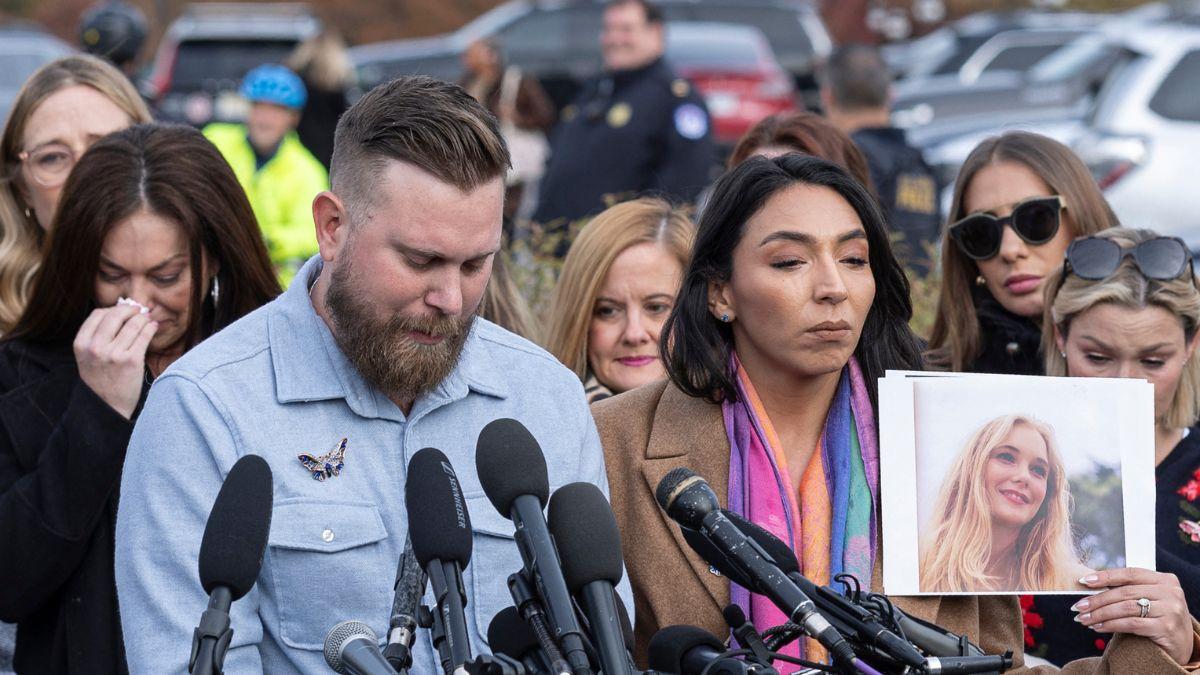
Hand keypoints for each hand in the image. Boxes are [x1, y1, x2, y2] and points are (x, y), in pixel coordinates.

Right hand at [74, 305, 157, 419]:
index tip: (123, 310)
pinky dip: (150, 328)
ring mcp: (113, 353)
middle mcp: (95, 347)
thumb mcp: (88, 356)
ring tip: (147, 319)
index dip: (113, 308)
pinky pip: (144, 335)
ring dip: (143, 318)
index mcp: (81, 343)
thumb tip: (121, 311)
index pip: (98, 314)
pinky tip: (153, 327)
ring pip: (133, 324)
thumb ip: (98, 336)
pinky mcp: (131, 360)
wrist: (107, 406)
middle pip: (115, 314)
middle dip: (130, 309)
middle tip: (139, 310)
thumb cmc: (100, 379)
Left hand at [1073, 567, 1194, 664]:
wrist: (1182, 645)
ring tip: (1084, 619)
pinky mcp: (1166, 627)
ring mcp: (1170, 610)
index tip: (1083, 581)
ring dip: (1100, 614)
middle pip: (1124, 592)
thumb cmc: (1159, 618)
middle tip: (1078, 607)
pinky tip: (1098, 628)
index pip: (1130, 573)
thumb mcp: (1150, 599)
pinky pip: (1131, 623)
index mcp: (1165, 579)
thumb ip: (1130, 590)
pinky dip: (1111, 625)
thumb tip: (1091, 585)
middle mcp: (1171, 592)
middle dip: (1097, 600)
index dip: (1105, 576)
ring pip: (1125, 608)